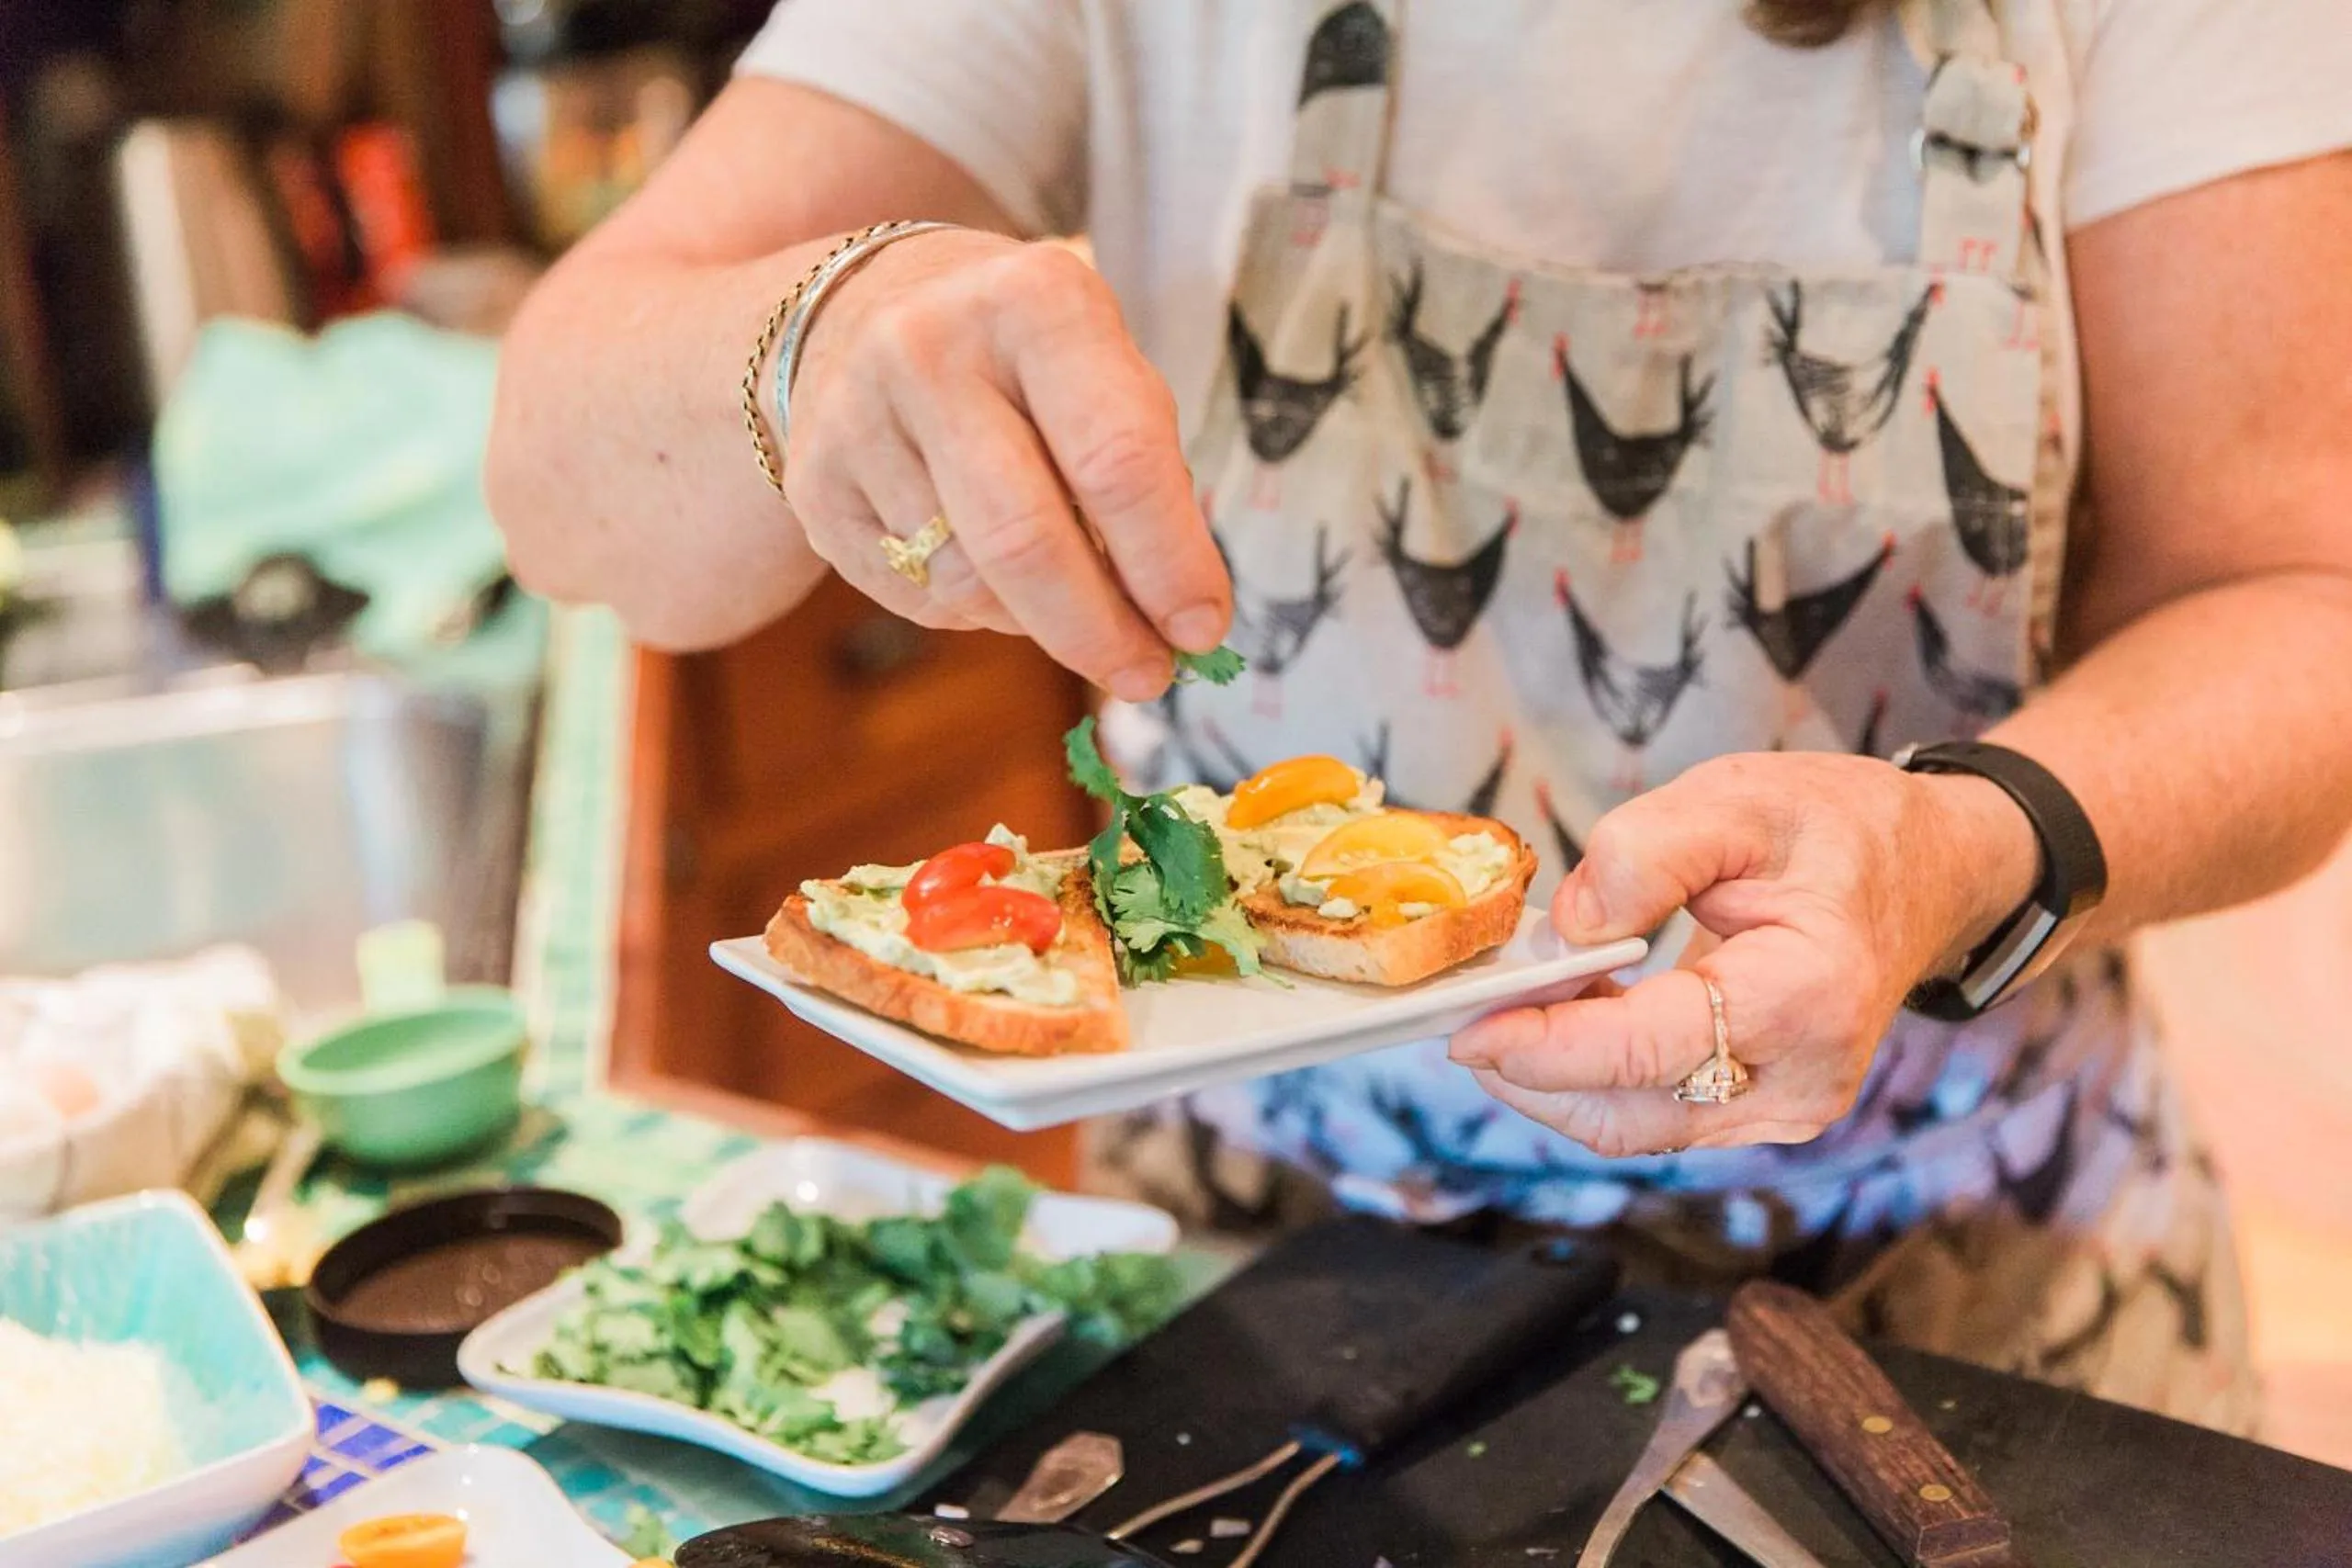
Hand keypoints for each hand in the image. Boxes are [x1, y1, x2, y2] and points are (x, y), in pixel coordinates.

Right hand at [780, 228, 1228, 700]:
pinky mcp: (816, 488)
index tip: (1203, 630)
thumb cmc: (1025, 362)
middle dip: (1100, 629)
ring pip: (972, 583)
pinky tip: (988, 564)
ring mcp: (858, 419)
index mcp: (1035, 301)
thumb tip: (1174, 625)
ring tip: (1065, 593)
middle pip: (1026, 539)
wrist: (863, 314)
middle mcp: (931, 349)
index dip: (1168, 563)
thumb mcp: (1102, 372)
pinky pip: (922, 596)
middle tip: (1149, 675)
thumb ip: (1146, 483)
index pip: (1117, 458)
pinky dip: (979, 608)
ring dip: (1040, 619)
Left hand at [1448, 753, 2039, 1156]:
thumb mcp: (1738, 799)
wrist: (1926, 873)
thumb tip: (1564, 933)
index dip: (1543, 1046)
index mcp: (1807, 997)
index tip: (1465, 1028)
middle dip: (1529, 1071)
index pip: (1645, 1051)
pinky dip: (1591, 1075)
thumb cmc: (1836, 831)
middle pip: (1623, 1111)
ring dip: (1552, 1077)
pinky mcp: (1760, 1113)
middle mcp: (1800, 1081)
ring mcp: (1784, 1111)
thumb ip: (1641, 854)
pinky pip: (1650, 1112)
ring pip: (1628, 1126)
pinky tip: (1565, 1014)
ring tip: (1511, 1002)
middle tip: (1463, 1010)